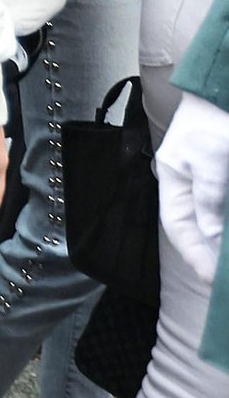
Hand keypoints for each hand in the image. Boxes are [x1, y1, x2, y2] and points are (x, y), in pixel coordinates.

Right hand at [155, 91, 228, 284]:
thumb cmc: (215, 120)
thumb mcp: (209, 159)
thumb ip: (208, 198)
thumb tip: (211, 236)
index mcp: (174, 178)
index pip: (179, 226)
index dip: (194, 254)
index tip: (211, 277)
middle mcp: (190, 183)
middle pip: (197, 227)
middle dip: (210, 253)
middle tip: (224, 277)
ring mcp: (211, 180)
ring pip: (215, 219)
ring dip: (223, 241)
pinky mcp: (225, 175)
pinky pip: (224, 208)